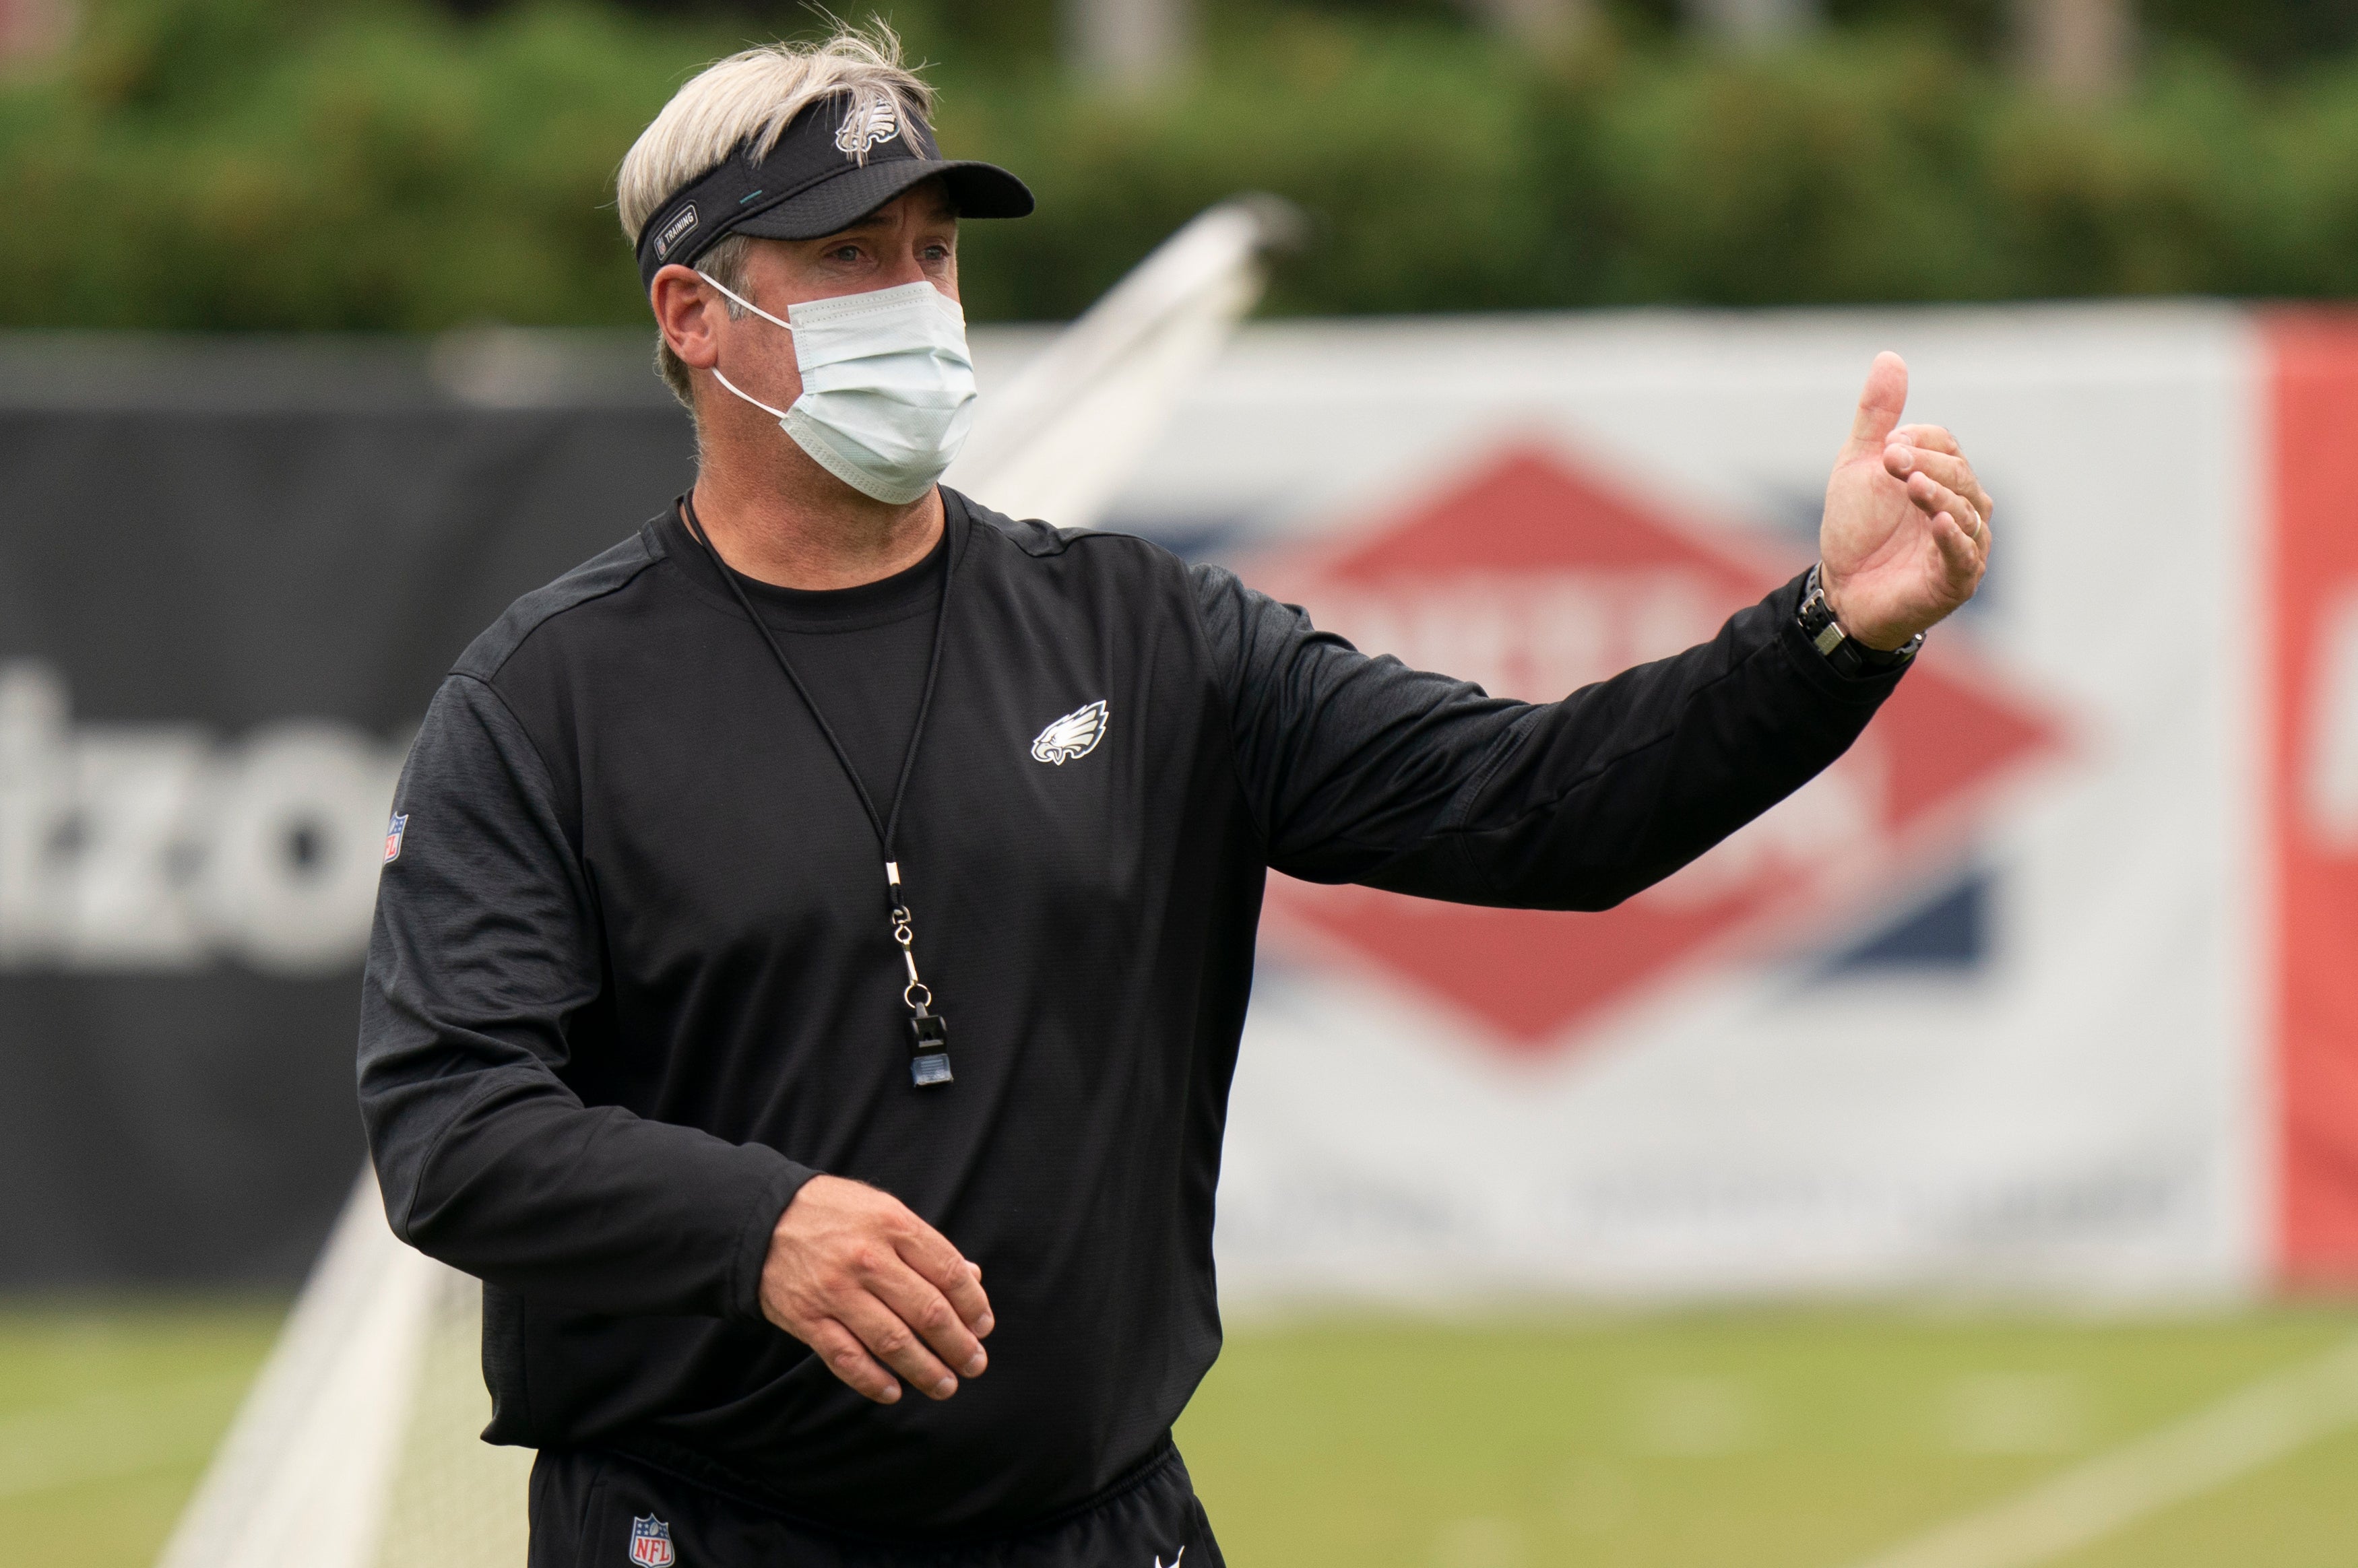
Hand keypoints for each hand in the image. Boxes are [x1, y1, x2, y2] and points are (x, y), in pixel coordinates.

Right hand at [758, 1174, 992, 1404]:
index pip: (948, 1272)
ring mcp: (835, 1291)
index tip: (983, 1327)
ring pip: (892, 1341)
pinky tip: (894, 1392)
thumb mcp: (883, 1210)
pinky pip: (846, 1358)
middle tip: (974, 1364)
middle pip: (927, 1311)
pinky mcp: (806, 1318)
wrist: (760, 1217)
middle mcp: (867, 1258)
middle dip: (958, 1345)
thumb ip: (927, 1246)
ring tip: (945, 1385)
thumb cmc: (833, 1213)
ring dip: (925, 1370)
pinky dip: (872, 1380)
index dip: (973, 1305)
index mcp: (893, 1225)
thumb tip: (973, 1278)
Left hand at [1818, 351, 1992, 649]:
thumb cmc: (1856, 529)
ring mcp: (1964, 543)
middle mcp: (1962, 505)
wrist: (1842, 590)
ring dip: (1938, 495)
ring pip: (1965, 511)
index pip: (1944, 445)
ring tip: (1912, 487)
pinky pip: (1963, 554)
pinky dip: (1952, 537)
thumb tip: (1891, 356)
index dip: (1917, 443)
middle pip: (1959, 474)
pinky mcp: (1956, 579)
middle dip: (1925, 466)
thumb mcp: (1859, 466)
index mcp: (1942, 475)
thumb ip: (1877, 416)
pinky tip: (1938, 521)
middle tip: (1890, 464)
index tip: (1885, 450)